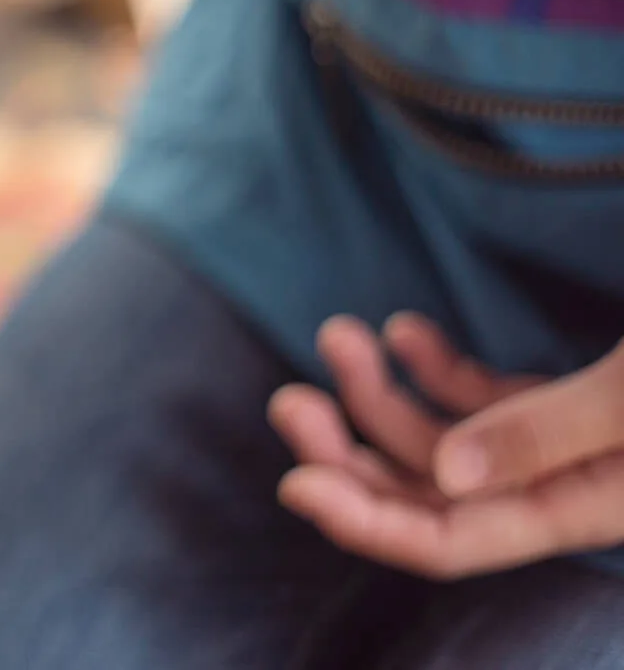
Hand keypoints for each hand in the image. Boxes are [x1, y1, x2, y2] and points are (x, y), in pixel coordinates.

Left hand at [270, 313, 623, 578]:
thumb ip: (548, 434)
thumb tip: (450, 473)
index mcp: (584, 509)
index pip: (452, 542)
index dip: (368, 523)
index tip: (294, 484)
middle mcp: (564, 489)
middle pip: (429, 497)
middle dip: (349, 457)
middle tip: (289, 403)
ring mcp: (561, 447)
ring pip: (443, 442)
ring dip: (378, 396)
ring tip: (337, 335)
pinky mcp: (567, 405)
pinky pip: (481, 403)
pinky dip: (434, 371)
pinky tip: (403, 332)